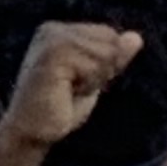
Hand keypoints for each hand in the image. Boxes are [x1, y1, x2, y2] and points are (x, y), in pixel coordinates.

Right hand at [0, 14, 141, 154]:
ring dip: (93, 80)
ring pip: (106, 54)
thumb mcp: (93, 79)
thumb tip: (136, 37)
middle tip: (70, 89)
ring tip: (66, 92)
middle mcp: (52, 30)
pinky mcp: (53, 56)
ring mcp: (51, 41)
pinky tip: (64, 93)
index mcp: (58, 31)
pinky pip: (96, 66)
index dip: (103, 65)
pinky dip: (88, 86)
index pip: (109, 35)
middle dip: (101, 71)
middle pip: (110, 41)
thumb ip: (113, 57)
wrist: (30, 134)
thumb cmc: (59, 109)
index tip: (75, 82)